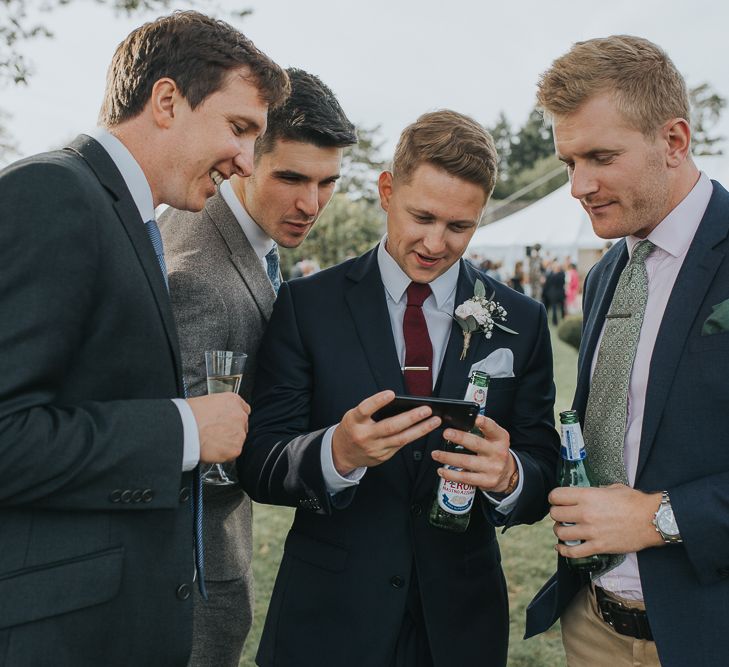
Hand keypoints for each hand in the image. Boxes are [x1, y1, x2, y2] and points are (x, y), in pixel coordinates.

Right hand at [187, 393, 250, 463]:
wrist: (184, 429)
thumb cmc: (188, 415)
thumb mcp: (206, 402)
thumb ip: (219, 409)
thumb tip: (218, 416)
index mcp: (233, 400)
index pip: (243, 409)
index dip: (233, 418)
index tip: (227, 422)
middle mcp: (239, 415)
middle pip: (241, 426)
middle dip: (230, 431)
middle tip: (216, 434)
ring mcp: (239, 432)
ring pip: (237, 440)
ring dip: (227, 442)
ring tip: (210, 441)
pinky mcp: (235, 449)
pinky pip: (232, 453)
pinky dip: (223, 454)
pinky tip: (212, 449)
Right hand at [331, 390, 441, 474]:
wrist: (341, 454)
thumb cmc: (351, 429)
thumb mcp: (354, 416)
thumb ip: (371, 410)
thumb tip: (398, 403)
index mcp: (354, 421)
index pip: (365, 409)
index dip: (378, 401)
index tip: (391, 394)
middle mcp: (364, 436)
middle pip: (390, 426)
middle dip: (411, 418)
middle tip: (426, 410)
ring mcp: (374, 448)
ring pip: (401, 439)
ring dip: (421, 429)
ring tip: (434, 421)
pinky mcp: (382, 457)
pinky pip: (400, 445)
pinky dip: (413, 436)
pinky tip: (423, 429)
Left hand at [431, 415, 515, 492]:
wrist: (507, 474)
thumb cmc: (493, 451)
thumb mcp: (493, 438)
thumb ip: (480, 430)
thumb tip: (456, 423)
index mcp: (500, 438)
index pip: (493, 428)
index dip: (484, 423)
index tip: (475, 418)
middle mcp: (498, 452)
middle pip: (476, 444)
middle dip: (460, 438)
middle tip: (446, 433)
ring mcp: (493, 468)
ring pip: (467, 462)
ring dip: (448, 457)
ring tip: (436, 454)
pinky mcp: (486, 481)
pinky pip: (465, 478)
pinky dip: (451, 474)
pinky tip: (442, 470)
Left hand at [549, 484, 663, 557]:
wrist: (652, 520)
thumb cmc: (635, 502)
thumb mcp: (612, 488)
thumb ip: (594, 492)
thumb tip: (584, 495)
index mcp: (587, 496)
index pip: (556, 496)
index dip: (554, 497)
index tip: (557, 500)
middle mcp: (585, 513)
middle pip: (555, 514)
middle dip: (556, 513)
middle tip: (562, 514)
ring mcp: (591, 531)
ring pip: (560, 533)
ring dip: (559, 531)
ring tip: (564, 529)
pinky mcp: (598, 547)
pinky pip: (573, 552)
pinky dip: (564, 551)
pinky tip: (561, 547)